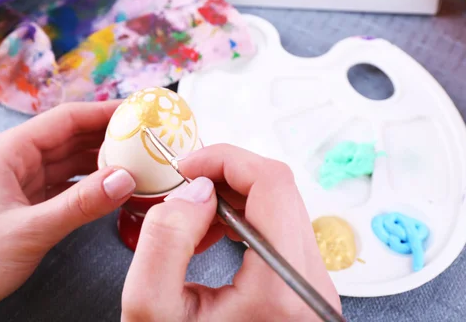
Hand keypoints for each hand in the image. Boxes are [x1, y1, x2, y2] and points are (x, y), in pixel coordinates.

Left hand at [0, 102, 136, 321]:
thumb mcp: (30, 229)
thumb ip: (80, 204)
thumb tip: (125, 179)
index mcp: (9, 151)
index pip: (65, 119)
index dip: (103, 112)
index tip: (137, 111)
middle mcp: (17, 159)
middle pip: (72, 137)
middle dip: (109, 136)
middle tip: (148, 137)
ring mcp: (24, 180)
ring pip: (72, 161)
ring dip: (103, 161)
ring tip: (139, 161)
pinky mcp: (30, 202)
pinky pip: (69, 184)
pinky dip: (92, 185)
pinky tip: (115, 187)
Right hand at [122, 144, 339, 320]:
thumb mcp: (152, 310)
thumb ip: (166, 240)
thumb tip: (195, 191)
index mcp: (281, 289)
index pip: (273, 184)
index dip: (226, 160)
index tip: (189, 166)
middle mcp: (311, 286)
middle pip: (280, 191)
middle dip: (225, 177)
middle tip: (185, 188)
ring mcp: (312, 287)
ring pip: (281, 208)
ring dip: (232, 198)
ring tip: (192, 217)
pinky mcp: (303, 287)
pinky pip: (279, 231)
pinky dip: (243, 219)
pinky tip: (211, 232)